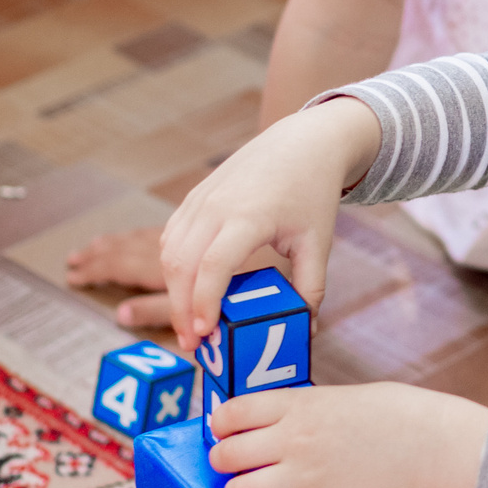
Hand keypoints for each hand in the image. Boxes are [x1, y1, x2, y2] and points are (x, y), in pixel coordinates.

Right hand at [161, 98, 381, 349]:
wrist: (303, 142)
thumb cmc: (312, 193)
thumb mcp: (318, 242)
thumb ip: (311, 288)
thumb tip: (306, 329)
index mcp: (249, 216)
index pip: (213, 265)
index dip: (203, 303)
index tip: (204, 334)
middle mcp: (217, 206)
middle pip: (181, 263)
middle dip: (181, 308)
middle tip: (193, 345)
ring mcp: (201, 199)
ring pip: (169, 252)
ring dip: (173, 291)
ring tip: (190, 324)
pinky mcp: (194, 197)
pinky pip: (171, 237)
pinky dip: (173, 268)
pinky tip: (188, 290)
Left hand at [206, 381, 487, 487]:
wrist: (431, 444)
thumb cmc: (396, 413)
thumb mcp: (341, 396)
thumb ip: (306, 409)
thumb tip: (286, 421)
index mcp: (298, 406)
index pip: (231, 413)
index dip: (220, 425)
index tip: (225, 432)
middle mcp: (293, 440)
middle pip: (227, 456)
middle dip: (223, 463)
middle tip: (235, 466)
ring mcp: (307, 477)